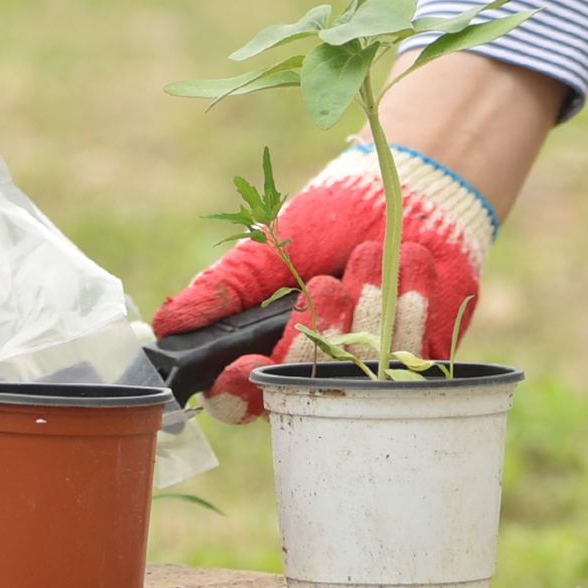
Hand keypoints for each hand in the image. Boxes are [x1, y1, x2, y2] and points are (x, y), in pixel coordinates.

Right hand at [155, 137, 499, 422]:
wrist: (410, 192)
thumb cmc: (332, 218)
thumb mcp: (271, 248)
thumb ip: (225, 287)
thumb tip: (165, 322)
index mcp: (273, 350)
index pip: (245, 395)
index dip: (238, 391)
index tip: (240, 365)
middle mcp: (319, 369)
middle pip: (304, 384)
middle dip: (315, 330)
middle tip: (328, 283)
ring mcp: (371, 371)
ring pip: (358, 370)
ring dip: (365, 306)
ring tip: (370, 256)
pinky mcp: (422, 360)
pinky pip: (409, 356)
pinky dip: (409, 306)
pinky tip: (411, 265)